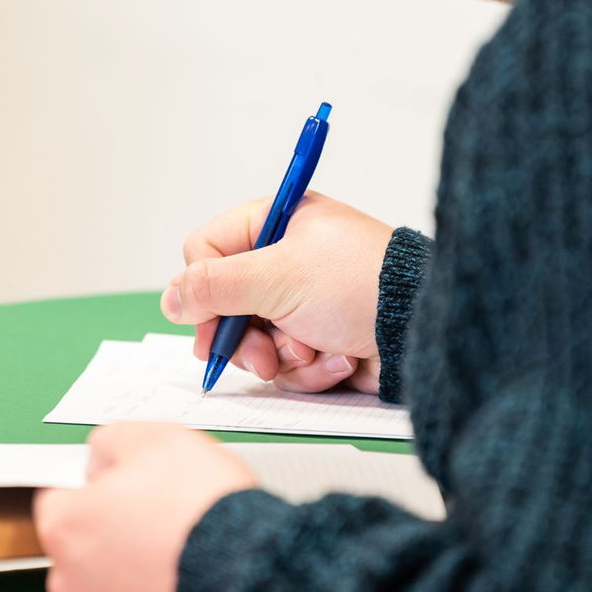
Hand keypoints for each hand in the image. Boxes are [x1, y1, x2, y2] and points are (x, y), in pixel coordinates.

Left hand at [34, 422, 257, 591]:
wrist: (251, 588)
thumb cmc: (208, 520)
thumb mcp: (161, 440)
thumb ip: (115, 443)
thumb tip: (103, 456)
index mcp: (69, 526)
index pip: (60, 501)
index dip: (100, 492)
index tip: (127, 493)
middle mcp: (71, 585)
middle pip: (83, 556)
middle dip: (116, 544)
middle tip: (165, 529)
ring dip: (137, 588)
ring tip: (187, 569)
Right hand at [162, 192, 391, 392]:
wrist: (420, 330)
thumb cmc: (359, 285)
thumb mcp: (277, 276)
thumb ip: (215, 286)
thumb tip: (170, 297)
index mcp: (278, 223)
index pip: (208, 250)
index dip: (202, 287)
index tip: (209, 316)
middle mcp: (288, 260)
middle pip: (226, 304)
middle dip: (244, 336)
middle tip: (258, 355)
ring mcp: (305, 302)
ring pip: (255, 340)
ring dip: (282, 355)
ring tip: (311, 353)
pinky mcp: (321, 339)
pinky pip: (288, 362)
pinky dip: (310, 368)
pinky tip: (338, 358)